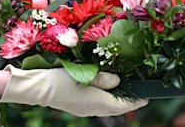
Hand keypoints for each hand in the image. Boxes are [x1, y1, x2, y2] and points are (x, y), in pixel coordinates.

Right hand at [0, 65, 147, 116]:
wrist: (38, 89)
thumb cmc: (60, 78)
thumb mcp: (84, 73)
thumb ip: (103, 78)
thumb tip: (117, 80)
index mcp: (97, 102)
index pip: (123, 105)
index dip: (136, 101)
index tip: (146, 97)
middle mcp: (93, 109)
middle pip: (116, 108)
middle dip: (128, 103)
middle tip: (138, 95)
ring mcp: (85, 110)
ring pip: (106, 108)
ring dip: (116, 103)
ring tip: (123, 93)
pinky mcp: (78, 108)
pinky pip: (97, 107)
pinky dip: (106, 101)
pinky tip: (104, 94)